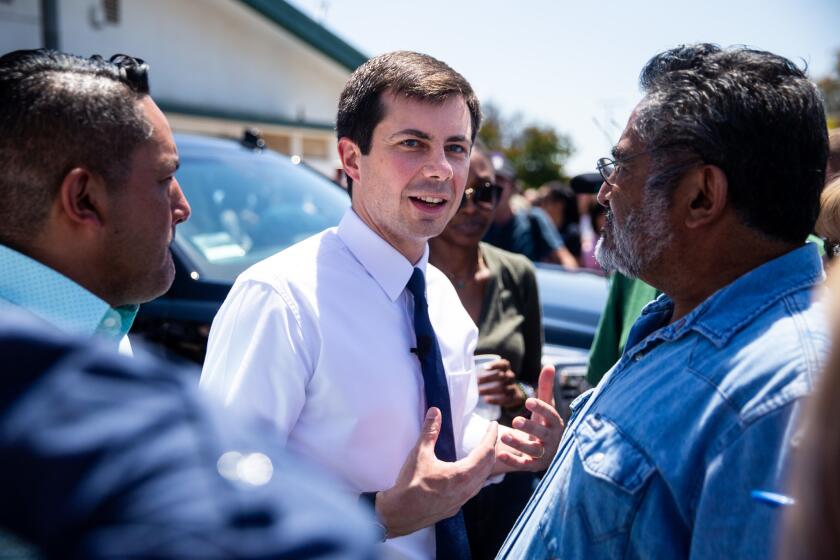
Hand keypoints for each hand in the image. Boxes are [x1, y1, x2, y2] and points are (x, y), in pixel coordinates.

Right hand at [375, 407, 497, 537]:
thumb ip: (430, 431)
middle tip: (490, 434)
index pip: (485, 451)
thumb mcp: (419, 453)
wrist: (400, 513)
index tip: (493, 425)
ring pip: (483, 479)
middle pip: (488, 465)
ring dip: (486, 463)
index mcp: (462, 475)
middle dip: (492, 447)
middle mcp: (467, 489)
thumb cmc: (410, 484)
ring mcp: (462, 500)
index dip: (491, 436)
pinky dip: (478, 476)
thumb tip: (435, 412)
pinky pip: (474, 489)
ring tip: (484, 450)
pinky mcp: (455, 507)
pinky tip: (471, 473)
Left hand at [477, 358, 525, 408]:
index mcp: (506, 369)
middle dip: (488, 379)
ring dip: (489, 390)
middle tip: (476, 382)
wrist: (514, 394)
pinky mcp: (514, 398)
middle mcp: (511, 376)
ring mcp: (513, 387)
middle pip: (502, 376)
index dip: (495, 365)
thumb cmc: (498, 381)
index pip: (503, 364)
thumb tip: (466, 373)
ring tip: (479, 392)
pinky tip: (486, 400)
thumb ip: (483, 372)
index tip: (485, 367)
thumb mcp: (494, 374)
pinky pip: (505, 399)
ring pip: (502, 388)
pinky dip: (495, 400)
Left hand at [495, 365, 563, 471]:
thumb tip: (549, 365)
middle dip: (530, 428)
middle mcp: (552, 440)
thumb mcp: (545, 406)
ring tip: (504, 436)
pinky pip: (524, 464)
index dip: (541, 408)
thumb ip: (545, 387)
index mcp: (556, 424)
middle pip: (542, 434)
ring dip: (519, 444)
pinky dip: (513, 460)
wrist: (549, 449)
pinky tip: (500, 453)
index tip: (528, 401)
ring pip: (533, 450)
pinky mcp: (534, 465)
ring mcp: (544, 454)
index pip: (551, 415)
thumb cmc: (545, 422)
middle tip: (515, 420)